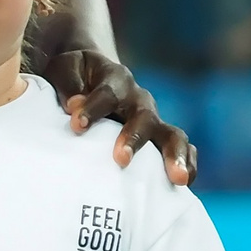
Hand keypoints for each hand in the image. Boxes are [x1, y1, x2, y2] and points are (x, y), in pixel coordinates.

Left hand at [44, 49, 195, 184]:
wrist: (89, 76)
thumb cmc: (73, 76)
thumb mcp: (64, 69)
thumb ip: (67, 83)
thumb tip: (73, 104)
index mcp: (115, 79)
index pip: (108, 93)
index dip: (94, 108)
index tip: (77, 125)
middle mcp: (138, 99)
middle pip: (145, 116)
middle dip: (135, 137)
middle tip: (121, 159)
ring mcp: (151, 119)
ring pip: (171, 134)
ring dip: (174, 155)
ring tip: (178, 177)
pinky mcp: (157, 137)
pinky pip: (180, 147)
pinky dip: (186, 162)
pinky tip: (186, 181)